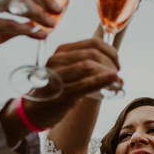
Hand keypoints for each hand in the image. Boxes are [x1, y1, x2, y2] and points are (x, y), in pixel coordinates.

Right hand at [0, 38, 120, 144]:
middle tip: (118, 75)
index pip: (93, 43)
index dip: (111, 51)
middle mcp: (58, 59)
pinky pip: (85, 84)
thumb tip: (113, 60)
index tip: (117, 63)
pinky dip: (102, 81)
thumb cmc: (57, 90)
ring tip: (119, 82)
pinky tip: (113, 81)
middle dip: (111, 63)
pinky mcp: (62, 93)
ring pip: (90, 66)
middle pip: (93, 54)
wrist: (34, 111)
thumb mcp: (69, 71)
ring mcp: (58, 76)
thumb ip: (86, 63)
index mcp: (62, 51)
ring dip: (109, 73)